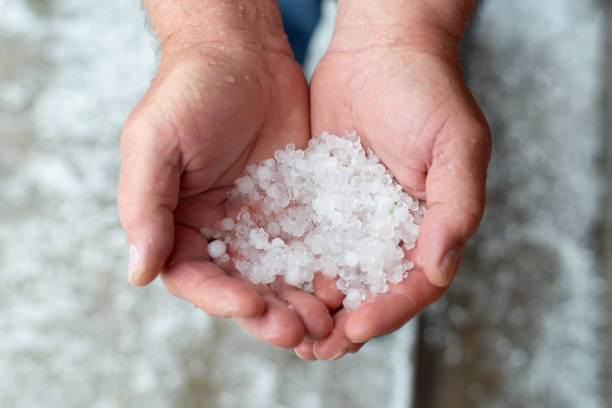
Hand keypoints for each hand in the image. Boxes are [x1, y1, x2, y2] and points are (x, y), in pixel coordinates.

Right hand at [118, 1, 331, 347]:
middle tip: (300, 330)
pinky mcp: (294, 208)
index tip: (252, 307)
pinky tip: (344, 286)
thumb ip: (144, 206)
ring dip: (299, 303)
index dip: (220, 300)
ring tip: (326, 320)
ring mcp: (257, 222)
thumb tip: (139, 273)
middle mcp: (217, 231)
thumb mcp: (154, 142)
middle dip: (268, 314)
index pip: (194, 277)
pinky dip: (324, 271)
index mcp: (177, 223)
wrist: (242, 53)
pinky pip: (309, 247)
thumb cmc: (189, 90)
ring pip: (278, 277)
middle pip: (241, 287)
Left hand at [297, 7, 490, 359]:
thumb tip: (438, 269)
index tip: (356, 328)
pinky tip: (268, 284)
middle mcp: (392, 232)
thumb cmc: (429, 93)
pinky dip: (290, 268)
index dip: (387, 311)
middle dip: (343, 324)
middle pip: (370, 291)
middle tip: (313, 347)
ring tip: (286, 329)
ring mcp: (355, 220)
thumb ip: (454, 208)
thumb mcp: (457, 146)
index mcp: (430, 228)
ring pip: (334, 275)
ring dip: (311, 306)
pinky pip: (306, 242)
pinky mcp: (321, 203)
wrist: (381, 53)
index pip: (413, 285)